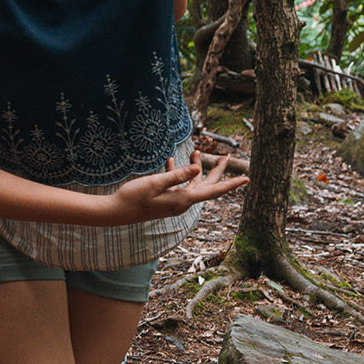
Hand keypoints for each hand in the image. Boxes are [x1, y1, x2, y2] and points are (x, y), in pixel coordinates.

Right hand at [109, 153, 248, 223]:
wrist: (115, 212)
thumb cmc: (133, 198)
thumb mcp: (155, 183)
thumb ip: (177, 176)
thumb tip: (197, 169)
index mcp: (183, 200)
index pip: (213, 191)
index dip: (231, 184)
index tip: (247, 179)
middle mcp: (182, 202)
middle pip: (206, 185)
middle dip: (217, 171)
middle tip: (227, 157)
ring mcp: (173, 201)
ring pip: (192, 183)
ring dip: (196, 168)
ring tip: (199, 152)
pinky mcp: (164, 199)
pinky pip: (177, 184)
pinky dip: (178, 173)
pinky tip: (173, 161)